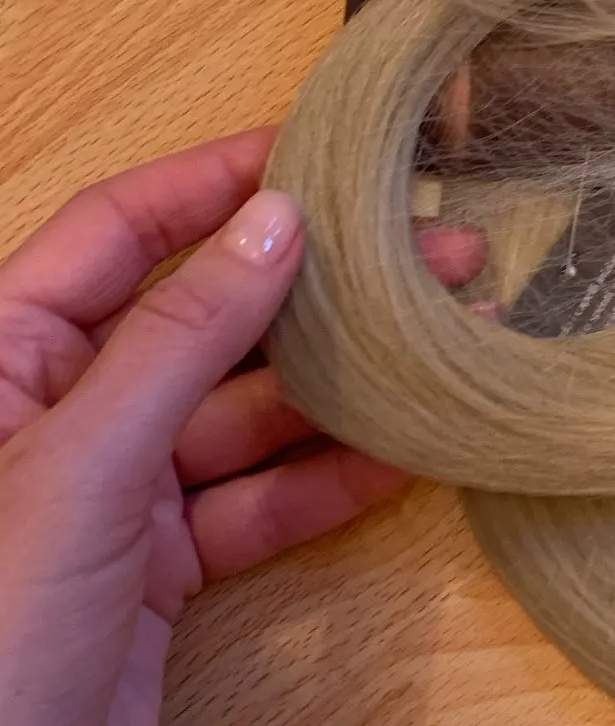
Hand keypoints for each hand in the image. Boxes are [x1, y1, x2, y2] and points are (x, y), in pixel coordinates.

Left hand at [0, 128, 412, 725]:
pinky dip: (329, 481)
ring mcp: (113, 494)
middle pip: (200, 321)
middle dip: (313, 290)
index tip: (319, 155)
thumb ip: (179, 346)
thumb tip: (273, 226)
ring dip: (342, 387)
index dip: (214, 186)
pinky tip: (408, 451)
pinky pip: (258, 501)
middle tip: (430, 257)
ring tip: (447, 346)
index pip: (117, 235)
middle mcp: (57, 413)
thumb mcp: (78, 470)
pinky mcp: (161, 570)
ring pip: (244, 415)